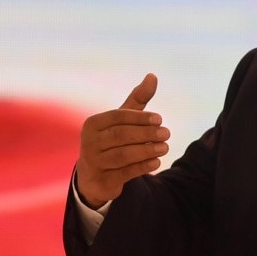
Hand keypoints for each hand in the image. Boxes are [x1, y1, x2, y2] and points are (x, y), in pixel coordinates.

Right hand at [75, 73, 169, 208]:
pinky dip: (142, 167)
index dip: (140, 117)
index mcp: (93, 124)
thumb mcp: (123, 120)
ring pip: (123, 155)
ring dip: (146, 151)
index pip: (118, 116)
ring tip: (165, 147)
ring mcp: (93, 163)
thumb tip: (153, 75)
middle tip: (167, 133)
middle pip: (121, 136)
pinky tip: (157, 162)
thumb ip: (138, 99)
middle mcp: (89, 142)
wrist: (94, 176)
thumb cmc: (112, 140)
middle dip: (146, 134)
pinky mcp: (101, 180)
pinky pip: (124, 173)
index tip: (160, 119)